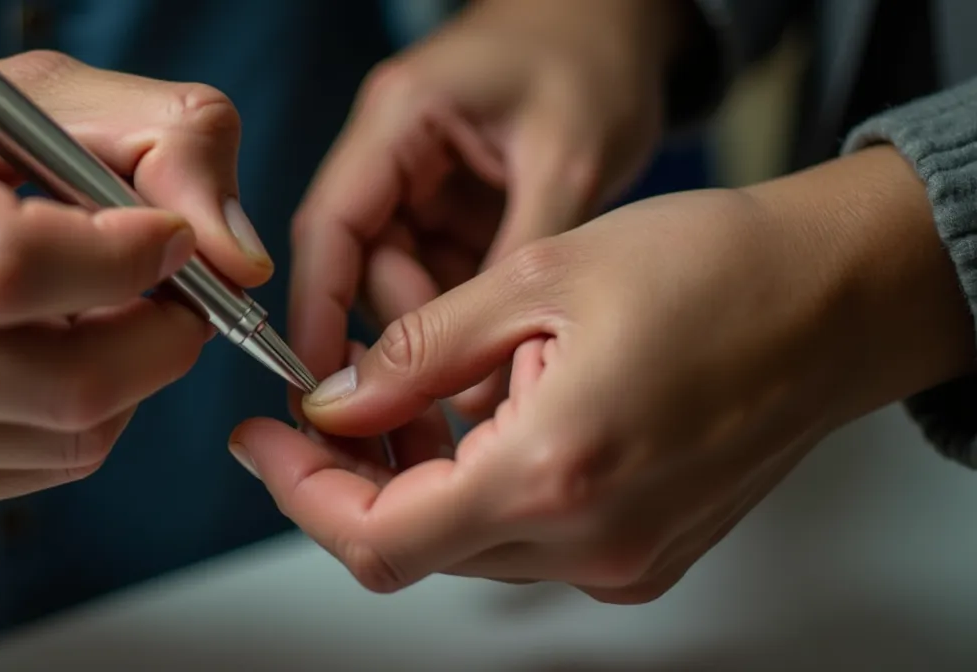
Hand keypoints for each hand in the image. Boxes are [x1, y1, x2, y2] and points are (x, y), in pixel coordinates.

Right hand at [0, 51, 271, 528]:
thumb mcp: (44, 98)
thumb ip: (168, 142)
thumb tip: (240, 261)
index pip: (11, 266)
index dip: (127, 260)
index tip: (170, 239)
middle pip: (58, 381)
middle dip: (159, 339)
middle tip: (176, 297)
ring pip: (68, 438)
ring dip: (123, 377)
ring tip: (91, 314)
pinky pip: (44, 473)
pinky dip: (80, 420)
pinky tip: (44, 360)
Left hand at [233, 147, 974, 600]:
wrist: (832, 300)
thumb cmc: (713, 269)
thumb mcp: (537, 277)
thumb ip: (419, 353)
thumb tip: (338, 401)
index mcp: (556, 470)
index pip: (377, 535)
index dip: (300, 494)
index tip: (263, 444)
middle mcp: (593, 542)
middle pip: (416, 547)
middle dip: (353, 478)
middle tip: (335, 401)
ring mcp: (625, 561)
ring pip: (468, 546)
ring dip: (417, 482)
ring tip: (411, 394)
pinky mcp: (647, 556)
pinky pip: (528, 541)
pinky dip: (481, 490)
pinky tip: (482, 420)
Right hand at [289, 0, 689, 417]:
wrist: (618, 21)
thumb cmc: (593, 63)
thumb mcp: (568, 160)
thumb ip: (520, 257)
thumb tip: (486, 375)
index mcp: (400, 119)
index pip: (329, 226)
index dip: (315, 312)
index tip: (320, 392)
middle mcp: (391, 153)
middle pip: (361, 265)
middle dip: (406, 334)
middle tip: (460, 400)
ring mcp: (417, 181)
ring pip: (400, 280)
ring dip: (441, 331)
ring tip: (494, 380)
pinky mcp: (449, 206)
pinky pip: (440, 275)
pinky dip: (468, 315)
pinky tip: (507, 347)